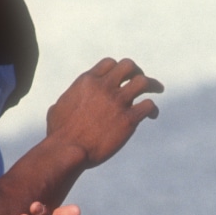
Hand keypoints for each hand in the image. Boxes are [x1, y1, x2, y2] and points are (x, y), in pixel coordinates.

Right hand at [46, 58, 163, 167]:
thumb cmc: (59, 134)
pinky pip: (149, 106)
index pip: (109, 63)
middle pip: (129, 66)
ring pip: (143, 82)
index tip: (122, 78)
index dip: (118, 69)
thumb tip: (62, 103)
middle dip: (137, 72)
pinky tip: (152, 116)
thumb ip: (67, 100)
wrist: (67, 151)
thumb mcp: (57, 109)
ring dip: (153, 84)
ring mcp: (118, 102)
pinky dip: (153, 109)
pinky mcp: (128, 119)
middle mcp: (104, 87)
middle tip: (141, 81)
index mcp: (87, 82)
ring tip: (158, 89)